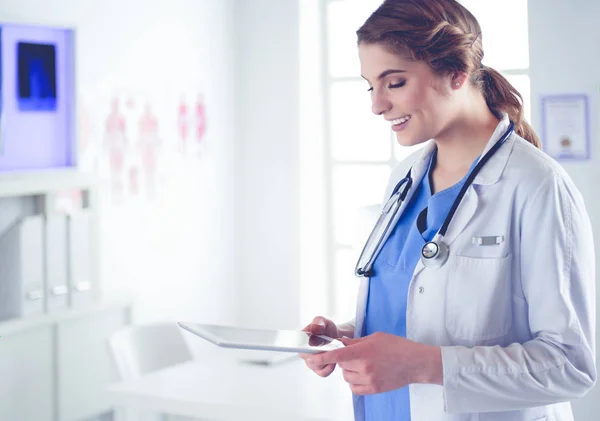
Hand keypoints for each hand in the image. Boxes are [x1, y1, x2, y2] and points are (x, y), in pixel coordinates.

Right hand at [299, 316, 340, 377]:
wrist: (335, 336)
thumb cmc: (325, 328)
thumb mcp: (322, 321)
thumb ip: (318, 323)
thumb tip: (314, 329)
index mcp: (300, 340)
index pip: (297, 347)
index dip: (304, 348)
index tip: (313, 347)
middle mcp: (303, 352)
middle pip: (308, 358)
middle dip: (319, 354)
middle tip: (329, 348)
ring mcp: (311, 362)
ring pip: (316, 366)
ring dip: (326, 360)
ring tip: (333, 353)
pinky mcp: (319, 369)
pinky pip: (322, 373)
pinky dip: (329, 368)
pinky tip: (333, 361)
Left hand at [308, 332, 442, 394]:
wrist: (415, 362)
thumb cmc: (398, 347)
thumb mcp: (375, 337)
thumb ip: (356, 342)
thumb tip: (342, 343)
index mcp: (363, 351)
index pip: (336, 355)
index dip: (322, 357)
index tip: (312, 357)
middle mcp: (364, 367)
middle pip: (341, 365)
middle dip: (345, 360)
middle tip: (357, 355)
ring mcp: (369, 380)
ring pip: (347, 377)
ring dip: (350, 371)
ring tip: (365, 364)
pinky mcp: (374, 389)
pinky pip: (354, 388)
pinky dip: (355, 382)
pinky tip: (365, 374)